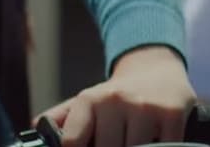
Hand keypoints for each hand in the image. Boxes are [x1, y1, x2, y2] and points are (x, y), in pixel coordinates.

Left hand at [37, 45, 195, 146]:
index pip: (72, 142)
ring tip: (134, 139)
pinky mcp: (172, 114)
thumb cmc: (117, 96)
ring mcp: (146, 107)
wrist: (158, 70)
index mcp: (90, 100)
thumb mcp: (86, 102)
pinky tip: (156, 140)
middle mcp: (116, 100)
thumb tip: (36, 130)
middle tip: (116, 140)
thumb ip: (61, 119)